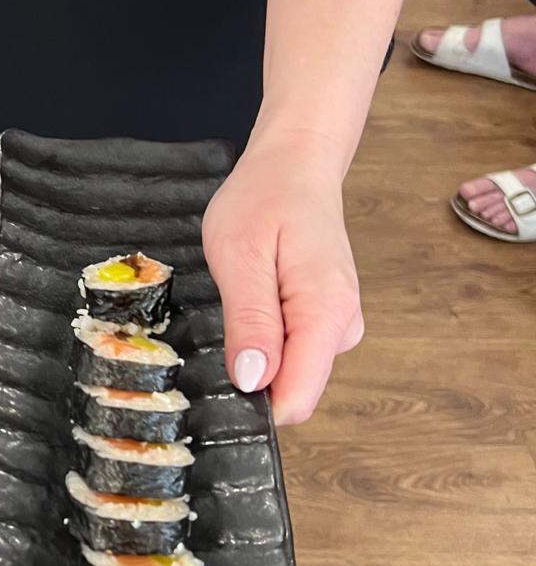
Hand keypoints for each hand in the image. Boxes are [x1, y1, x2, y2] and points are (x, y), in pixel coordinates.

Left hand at [202, 132, 362, 425]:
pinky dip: (265, 334)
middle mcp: (344, 327)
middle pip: (292, 389)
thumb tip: (252, 380)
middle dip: (251, 368)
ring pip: (289, 372)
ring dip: (257, 345)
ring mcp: (339, 325)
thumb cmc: (265, 198)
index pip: (298, 398)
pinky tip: (258, 295)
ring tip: (243, 291)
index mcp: (326, 312)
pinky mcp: (328, 322)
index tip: (221, 373)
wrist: (295, 165)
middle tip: (229, 308)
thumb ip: (250, 320)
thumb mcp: (240, 255)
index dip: (254, 400)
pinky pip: (292, 352)